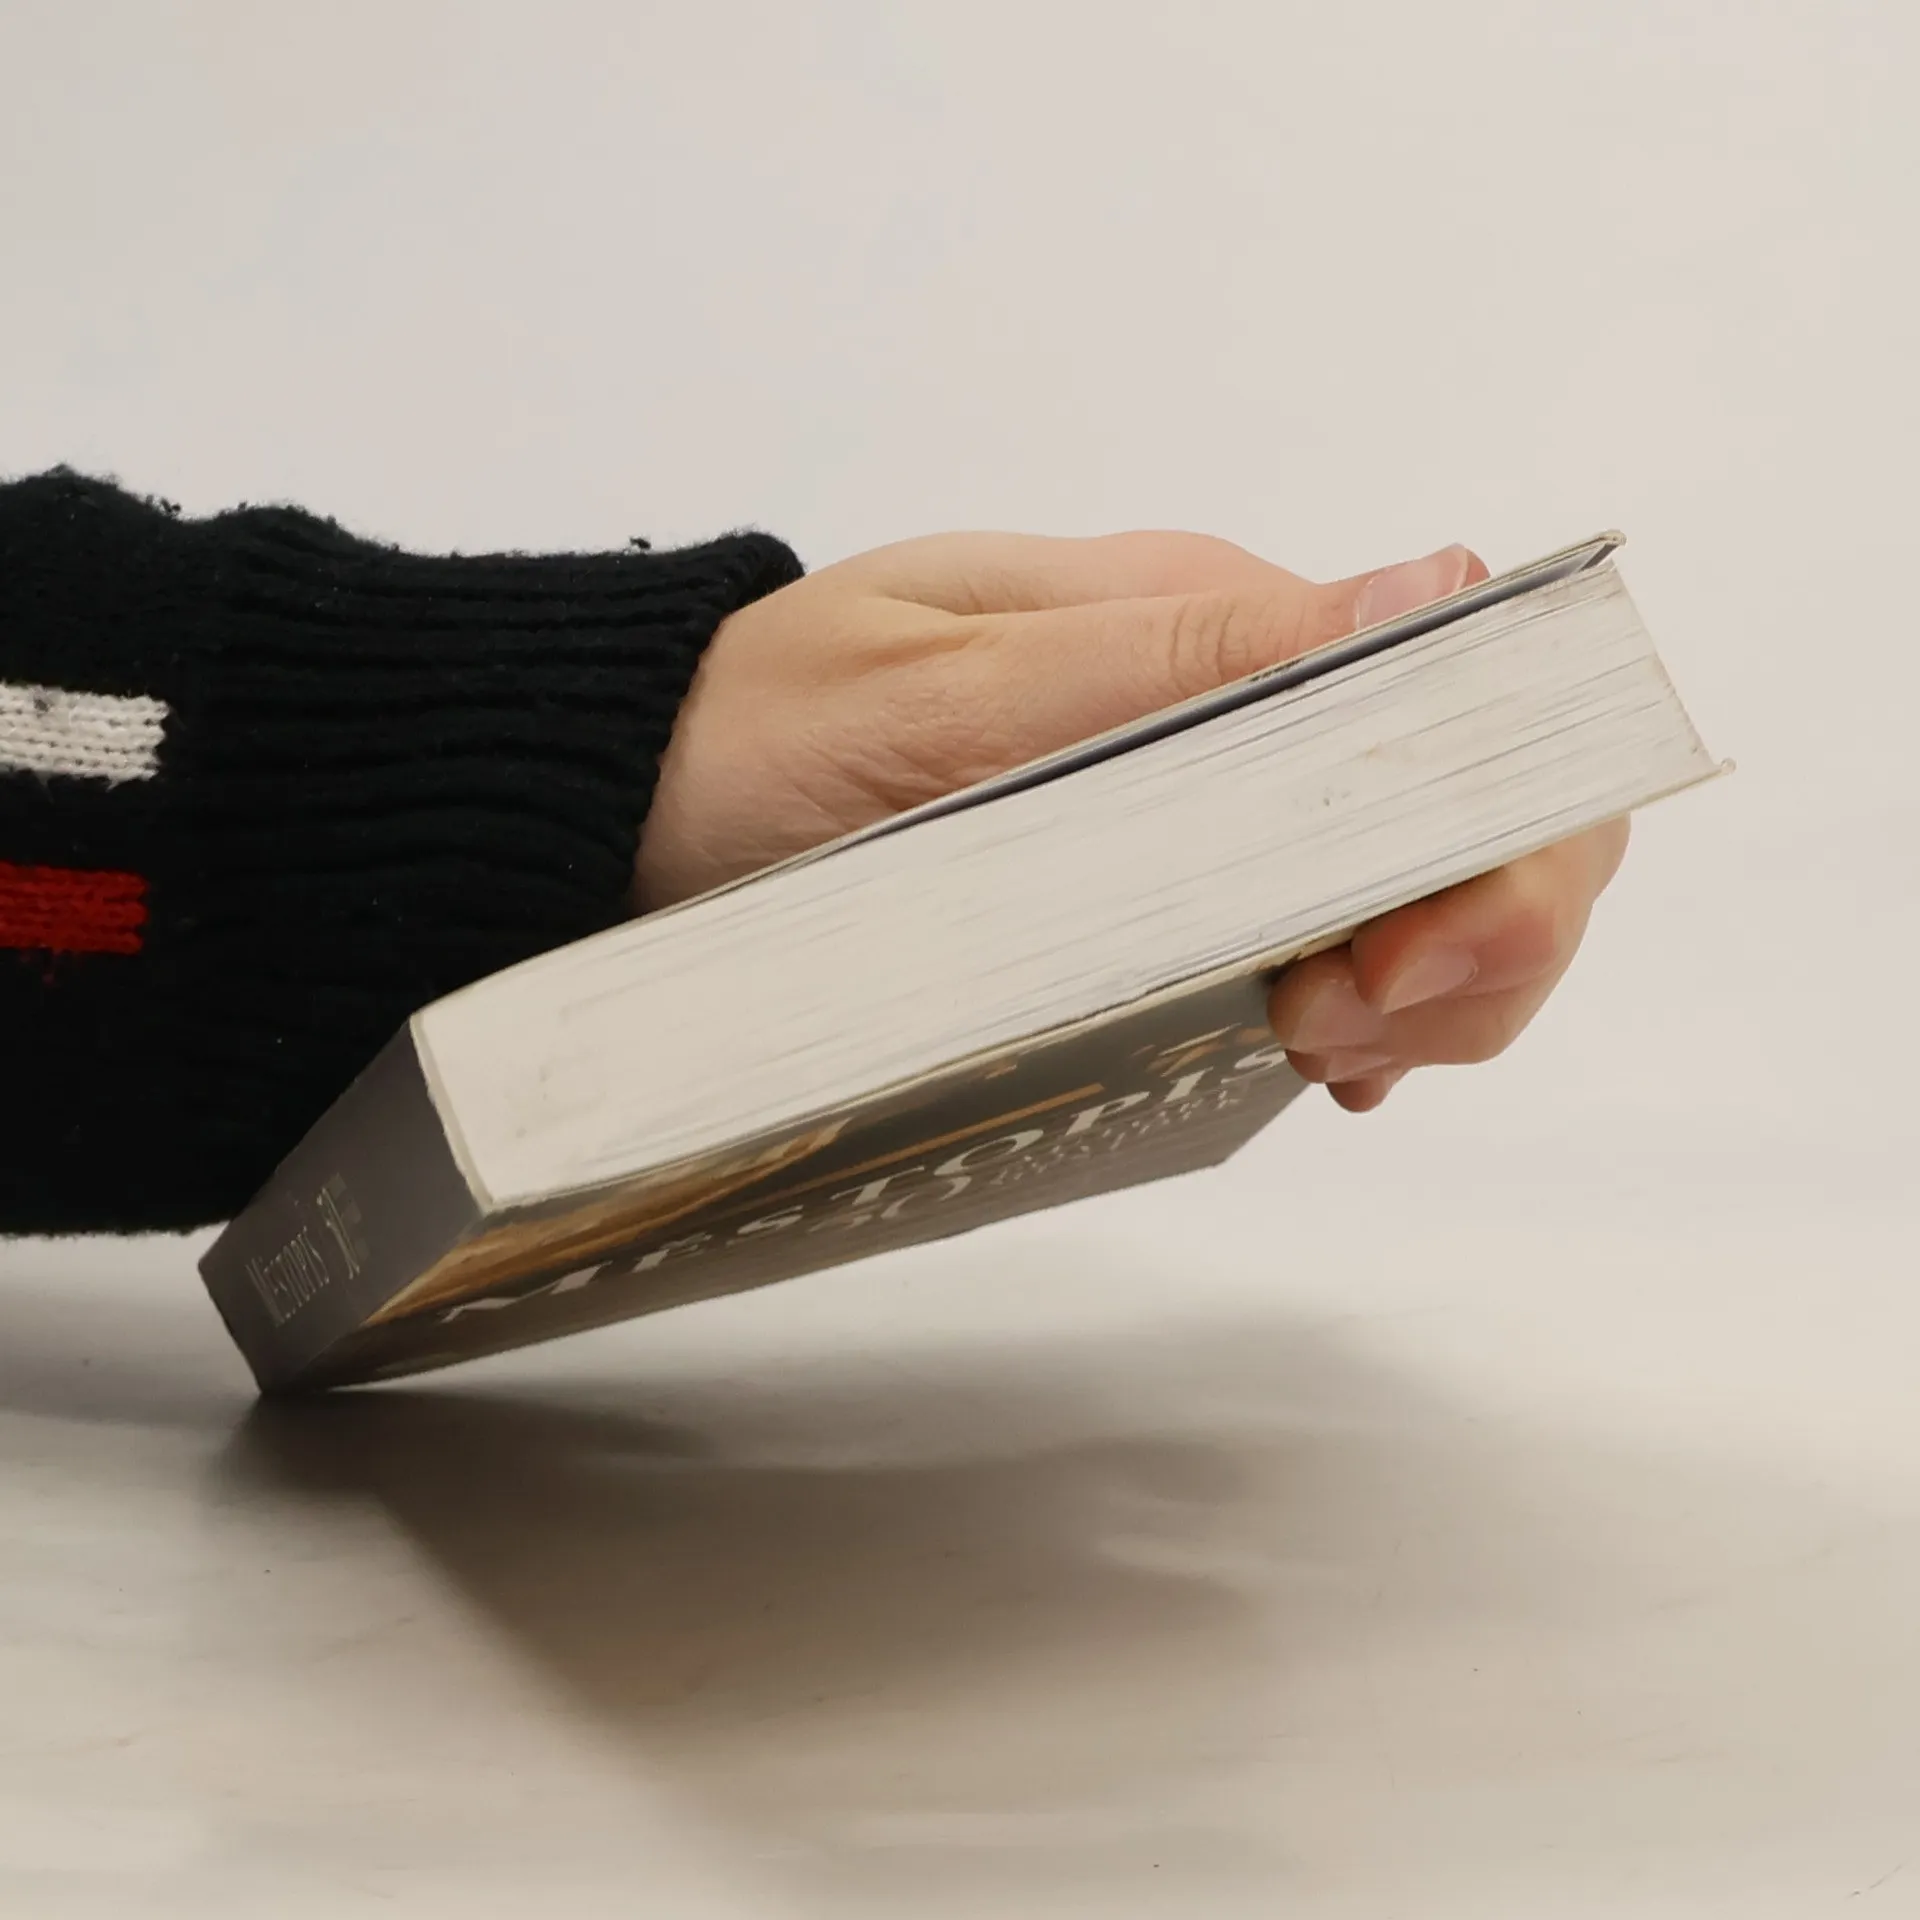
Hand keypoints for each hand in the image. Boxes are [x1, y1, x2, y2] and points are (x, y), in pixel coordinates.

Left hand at [636, 531, 1627, 1108]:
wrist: (643, 801)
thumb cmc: (760, 729)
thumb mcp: (947, 685)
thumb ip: (1180, 653)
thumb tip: (1434, 585)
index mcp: (1210, 618)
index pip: (1464, 705)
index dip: (1496, 846)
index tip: (1389, 964)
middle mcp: (1239, 703)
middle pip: (1481, 812)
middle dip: (1479, 937)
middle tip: (1334, 1027)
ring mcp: (1213, 804)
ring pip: (1428, 894)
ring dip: (1429, 992)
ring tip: (1312, 1045)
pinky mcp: (1173, 891)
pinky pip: (1326, 945)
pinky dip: (1364, 1014)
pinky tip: (1314, 1053)